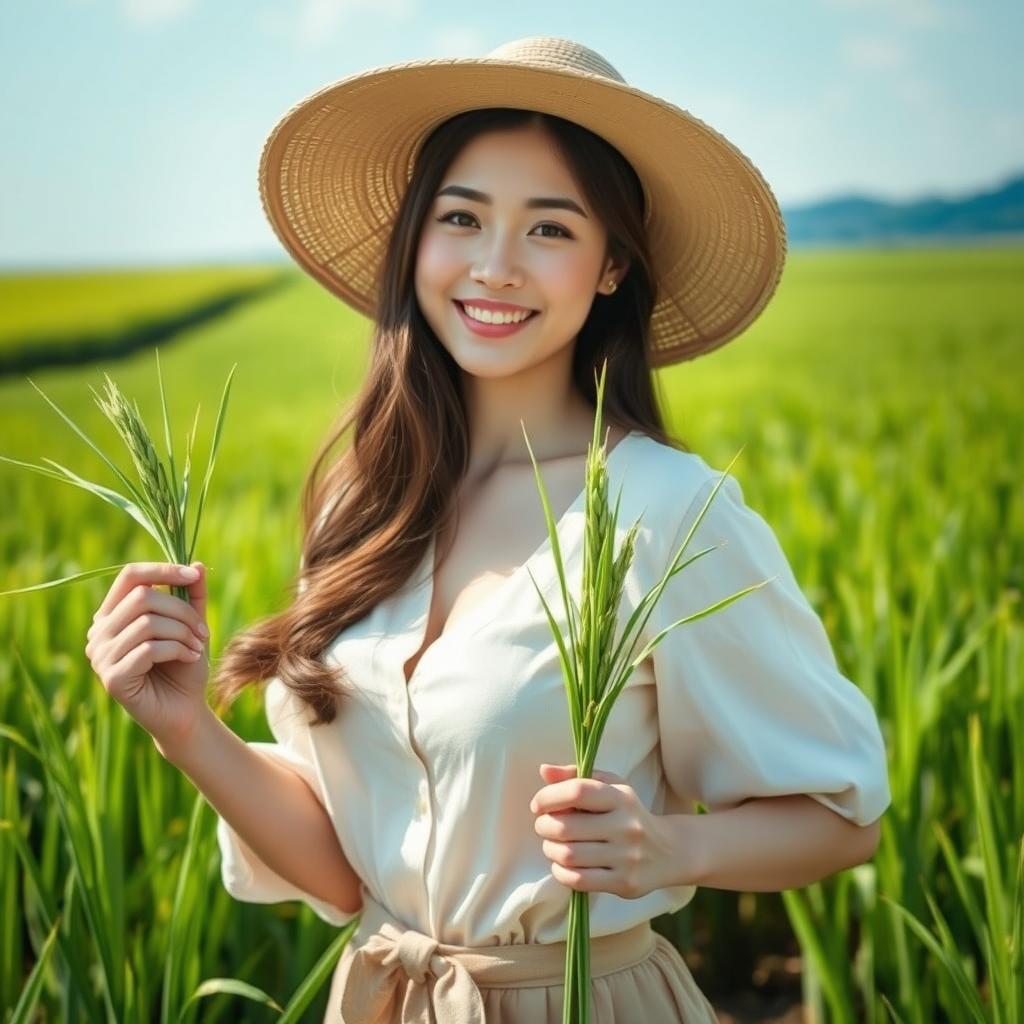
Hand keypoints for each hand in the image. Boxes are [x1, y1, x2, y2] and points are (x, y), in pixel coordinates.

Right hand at [85, 561, 211, 752]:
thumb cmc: (183, 666)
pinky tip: (189, 658)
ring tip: (197, 647)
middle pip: (143, 597)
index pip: (130, 576)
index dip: (163, 570)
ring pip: (147, 622)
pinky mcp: (111, 678)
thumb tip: (199, 565)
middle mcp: (99, 632)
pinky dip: (178, 650)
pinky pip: (149, 649)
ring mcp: (100, 656)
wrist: (184, 710)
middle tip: (203, 631)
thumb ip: (193, 596)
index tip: (193, 576)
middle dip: (183, 611)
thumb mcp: (192, 626)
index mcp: (113, 614)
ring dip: (183, 632)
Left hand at [529, 763, 681, 898]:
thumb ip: (576, 776)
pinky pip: (578, 880)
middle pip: (566, 827)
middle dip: (544, 826)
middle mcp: (626, 826)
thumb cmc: (629, 814)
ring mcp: (627, 857)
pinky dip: (561, 872)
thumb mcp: (611, 787)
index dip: (548, 797)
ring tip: (552, 845)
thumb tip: (543, 770)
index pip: (577, 791)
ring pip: (569, 855)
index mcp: (621, 797)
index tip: (538, 804)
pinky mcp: (625, 883)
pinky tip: (562, 864)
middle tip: (544, 826)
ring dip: (550, 850)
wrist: (670, 851)